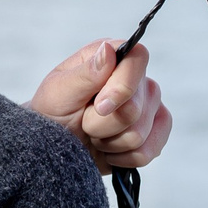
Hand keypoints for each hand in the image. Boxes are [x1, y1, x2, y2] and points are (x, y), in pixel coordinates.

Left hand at [29, 39, 170, 171]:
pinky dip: (121, 158)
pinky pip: (148, 152)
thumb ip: (86, 73)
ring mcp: (150, 106)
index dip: (122, 87)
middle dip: (102, 123)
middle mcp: (136, 79)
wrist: (54, 146)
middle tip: (84, 121)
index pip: (137, 59)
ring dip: (108, 142)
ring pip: (139, 134)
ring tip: (93, 133)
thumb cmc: (53, 112)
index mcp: (112, 57)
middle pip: (135, 108)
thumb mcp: (59, 92)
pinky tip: (108, 149)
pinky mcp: (155, 132)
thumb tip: (109, 50)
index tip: (100, 107)